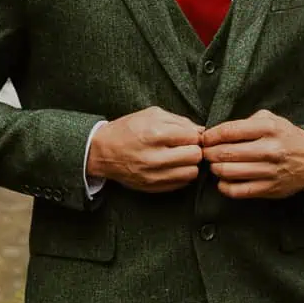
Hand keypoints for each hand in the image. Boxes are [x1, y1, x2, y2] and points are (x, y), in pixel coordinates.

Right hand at [87, 106, 203, 191]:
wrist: (102, 151)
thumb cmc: (128, 129)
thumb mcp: (151, 115)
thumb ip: (179, 121)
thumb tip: (201, 131)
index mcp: (154, 134)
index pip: (192, 137)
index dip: (194, 135)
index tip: (188, 135)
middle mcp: (154, 156)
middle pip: (194, 156)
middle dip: (194, 149)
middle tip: (186, 147)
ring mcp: (153, 174)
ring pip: (191, 172)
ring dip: (189, 164)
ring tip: (180, 158)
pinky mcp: (152, 187)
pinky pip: (180, 184)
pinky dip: (181, 175)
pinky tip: (172, 166)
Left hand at [201, 108, 303, 199]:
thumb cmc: (286, 137)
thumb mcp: (272, 120)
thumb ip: (247, 122)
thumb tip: (218, 131)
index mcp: (268, 128)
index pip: (229, 131)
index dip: (211, 136)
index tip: (204, 138)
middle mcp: (269, 149)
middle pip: (225, 153)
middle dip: (209, 153)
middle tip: (205, 153)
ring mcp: (269, 171)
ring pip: (229, 172)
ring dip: (215, 169)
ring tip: (214, 165)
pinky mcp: (270, 188)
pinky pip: (239, 191)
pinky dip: (224, 187)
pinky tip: (223, 181)